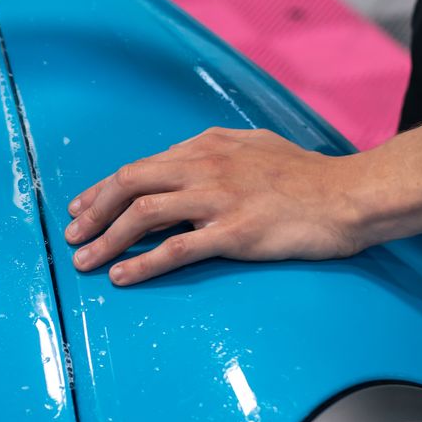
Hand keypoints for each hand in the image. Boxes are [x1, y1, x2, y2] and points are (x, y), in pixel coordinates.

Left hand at [63, 127, 378, 283]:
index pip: (142, 165)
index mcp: (208, 146)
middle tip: (71, 234)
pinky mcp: (235, 232)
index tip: (82, 207)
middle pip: (131, 183)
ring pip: (144, 214)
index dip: (106, 188)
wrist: (349, 196)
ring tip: (84, 260)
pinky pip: (177, 249)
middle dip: (94, 210)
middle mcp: (207, 166)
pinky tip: (122, 276)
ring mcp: (219, 199)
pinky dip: (143, 263)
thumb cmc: (307, 175)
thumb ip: (218, 148)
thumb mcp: (257, 145)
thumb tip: (185, 155)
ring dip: (107, 239)